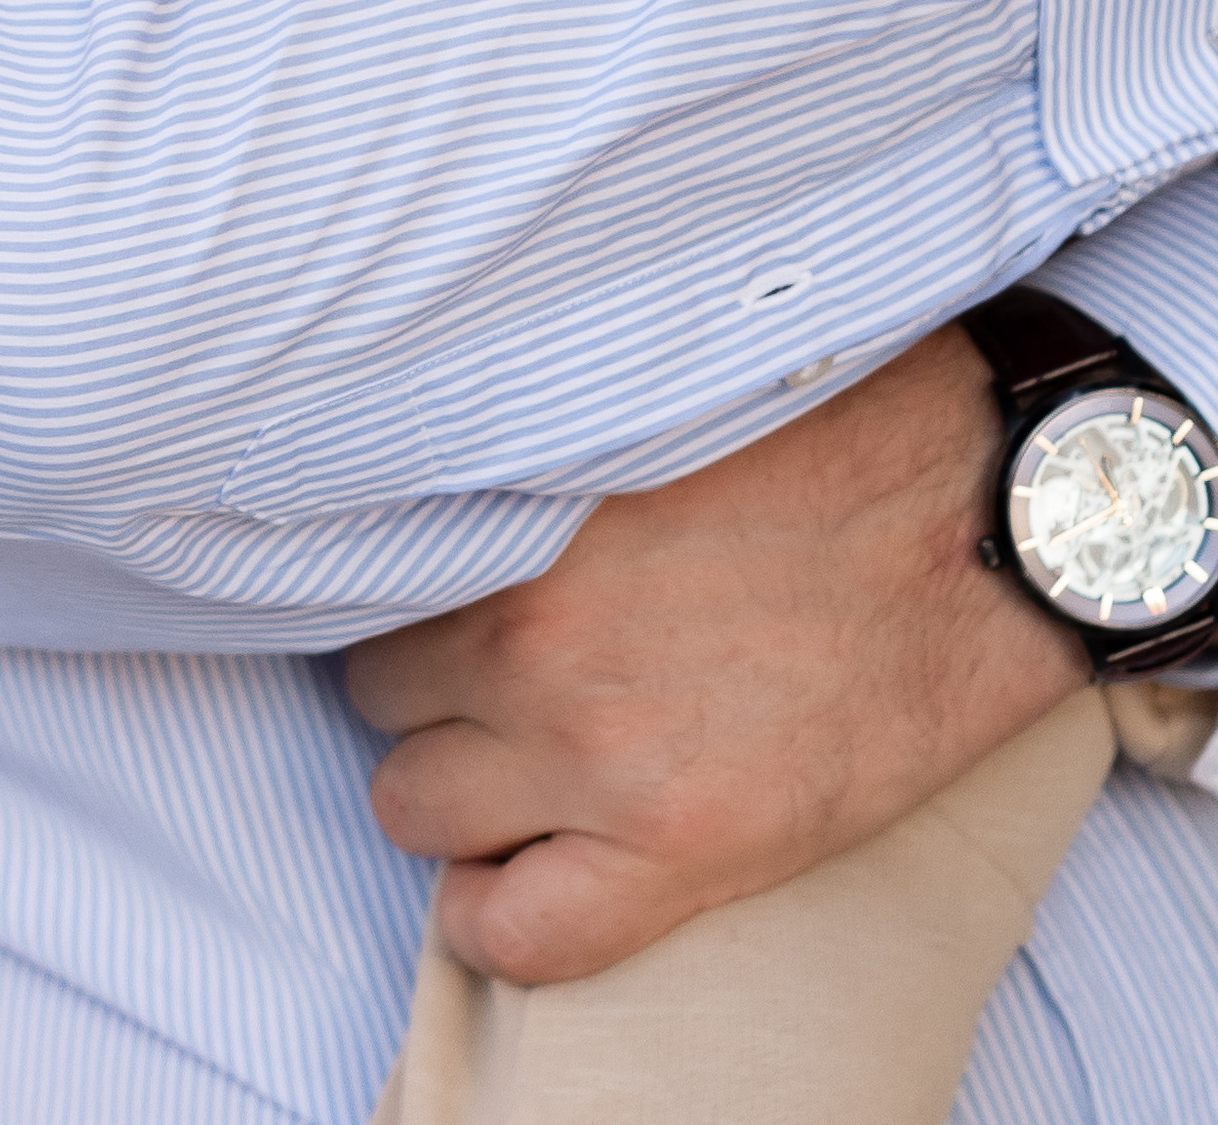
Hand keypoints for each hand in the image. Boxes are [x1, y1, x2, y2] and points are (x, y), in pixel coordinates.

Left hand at [343, 327, 1086, 983]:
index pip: (362, 568)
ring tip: (508, 759)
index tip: (428, 588)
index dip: (400, 585)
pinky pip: (519, 933)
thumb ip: (530, 436)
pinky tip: (506, 880)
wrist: (975, 526)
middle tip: (482, 670)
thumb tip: (437, 411)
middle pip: (379, 690)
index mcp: (516, 513)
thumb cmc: (825, 437)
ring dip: (452, 783)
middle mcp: (532, 637)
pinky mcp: (680, 851)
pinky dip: (494, 918)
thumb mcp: (640, 402)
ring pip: (414, 803)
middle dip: (421, 683)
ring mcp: (598, 755)